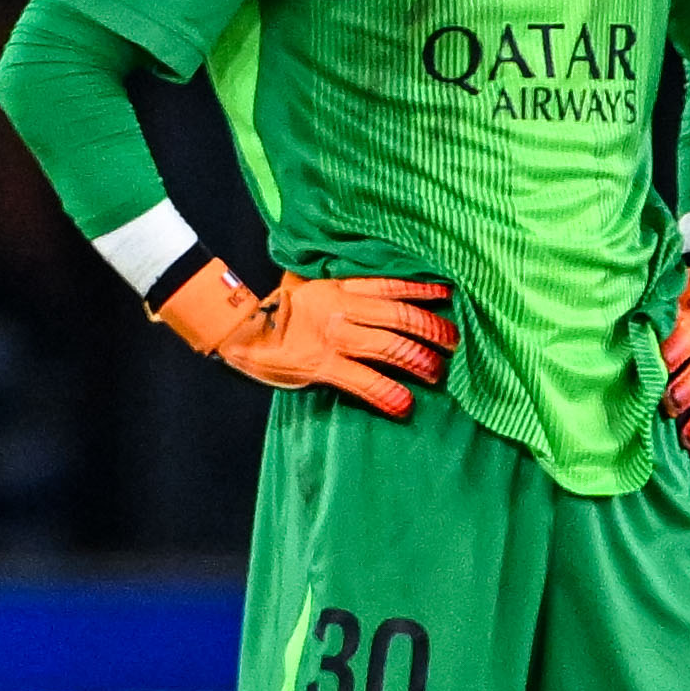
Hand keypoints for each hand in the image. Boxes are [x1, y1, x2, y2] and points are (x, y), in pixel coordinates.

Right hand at [154, 260, 450, 417]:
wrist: (235, 329)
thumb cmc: (278, 310)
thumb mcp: (310, 286)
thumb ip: (342, 288)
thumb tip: (379, 290)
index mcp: (339, 287)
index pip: (391, 285)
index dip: (423, 291)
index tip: (449, 295)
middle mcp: (340, 309)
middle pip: (400, 317)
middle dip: (432, 331)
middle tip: (454, 344)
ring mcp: (331, 337)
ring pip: (389, 347)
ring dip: (419, 361)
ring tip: (437, 373)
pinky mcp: (321, 365)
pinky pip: (363, 381)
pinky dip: (387, 394)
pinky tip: (404, 405)